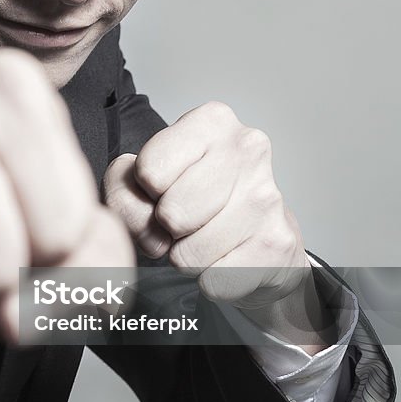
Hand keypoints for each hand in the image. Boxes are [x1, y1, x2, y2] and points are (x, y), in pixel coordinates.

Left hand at [103, 100, 309, 308]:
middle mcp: (247, 149)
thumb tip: (149, 228)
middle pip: (171, 214)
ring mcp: (267, 196)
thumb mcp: (142, 177)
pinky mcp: (277, 242)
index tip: (163, 189)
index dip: (146, 192)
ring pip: (190, 254)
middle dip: (166, 228)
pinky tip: (225, 256)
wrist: (255, 234)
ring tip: (203, 237)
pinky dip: (211, 278)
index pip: (149, 171)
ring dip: (187, 256)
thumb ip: (123, 188)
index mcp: (211, 122)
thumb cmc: (192, 198)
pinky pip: (215, 279)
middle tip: (182, 221)